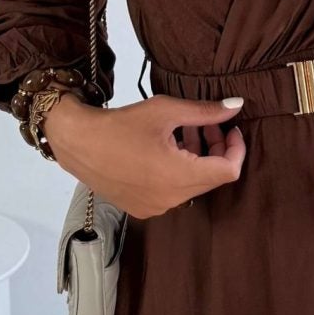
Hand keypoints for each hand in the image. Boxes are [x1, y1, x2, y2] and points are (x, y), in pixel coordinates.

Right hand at [42, 94, 246, 219]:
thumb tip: (237, 106)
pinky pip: (173, 192)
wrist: (76, 142)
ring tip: (183, 131)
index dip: (236, 148)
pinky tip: (164, 149)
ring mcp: (156, 207)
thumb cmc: (120, 124)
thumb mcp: (166, 111)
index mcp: (179, 177)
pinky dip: (178, 172)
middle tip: (204, 124)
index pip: (229, 171)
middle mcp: (171, 199)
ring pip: (192, 185)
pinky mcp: (142, 208)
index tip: (230, 128)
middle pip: (211, 178)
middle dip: (214, 150)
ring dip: (196, 159)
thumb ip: (205, 112)